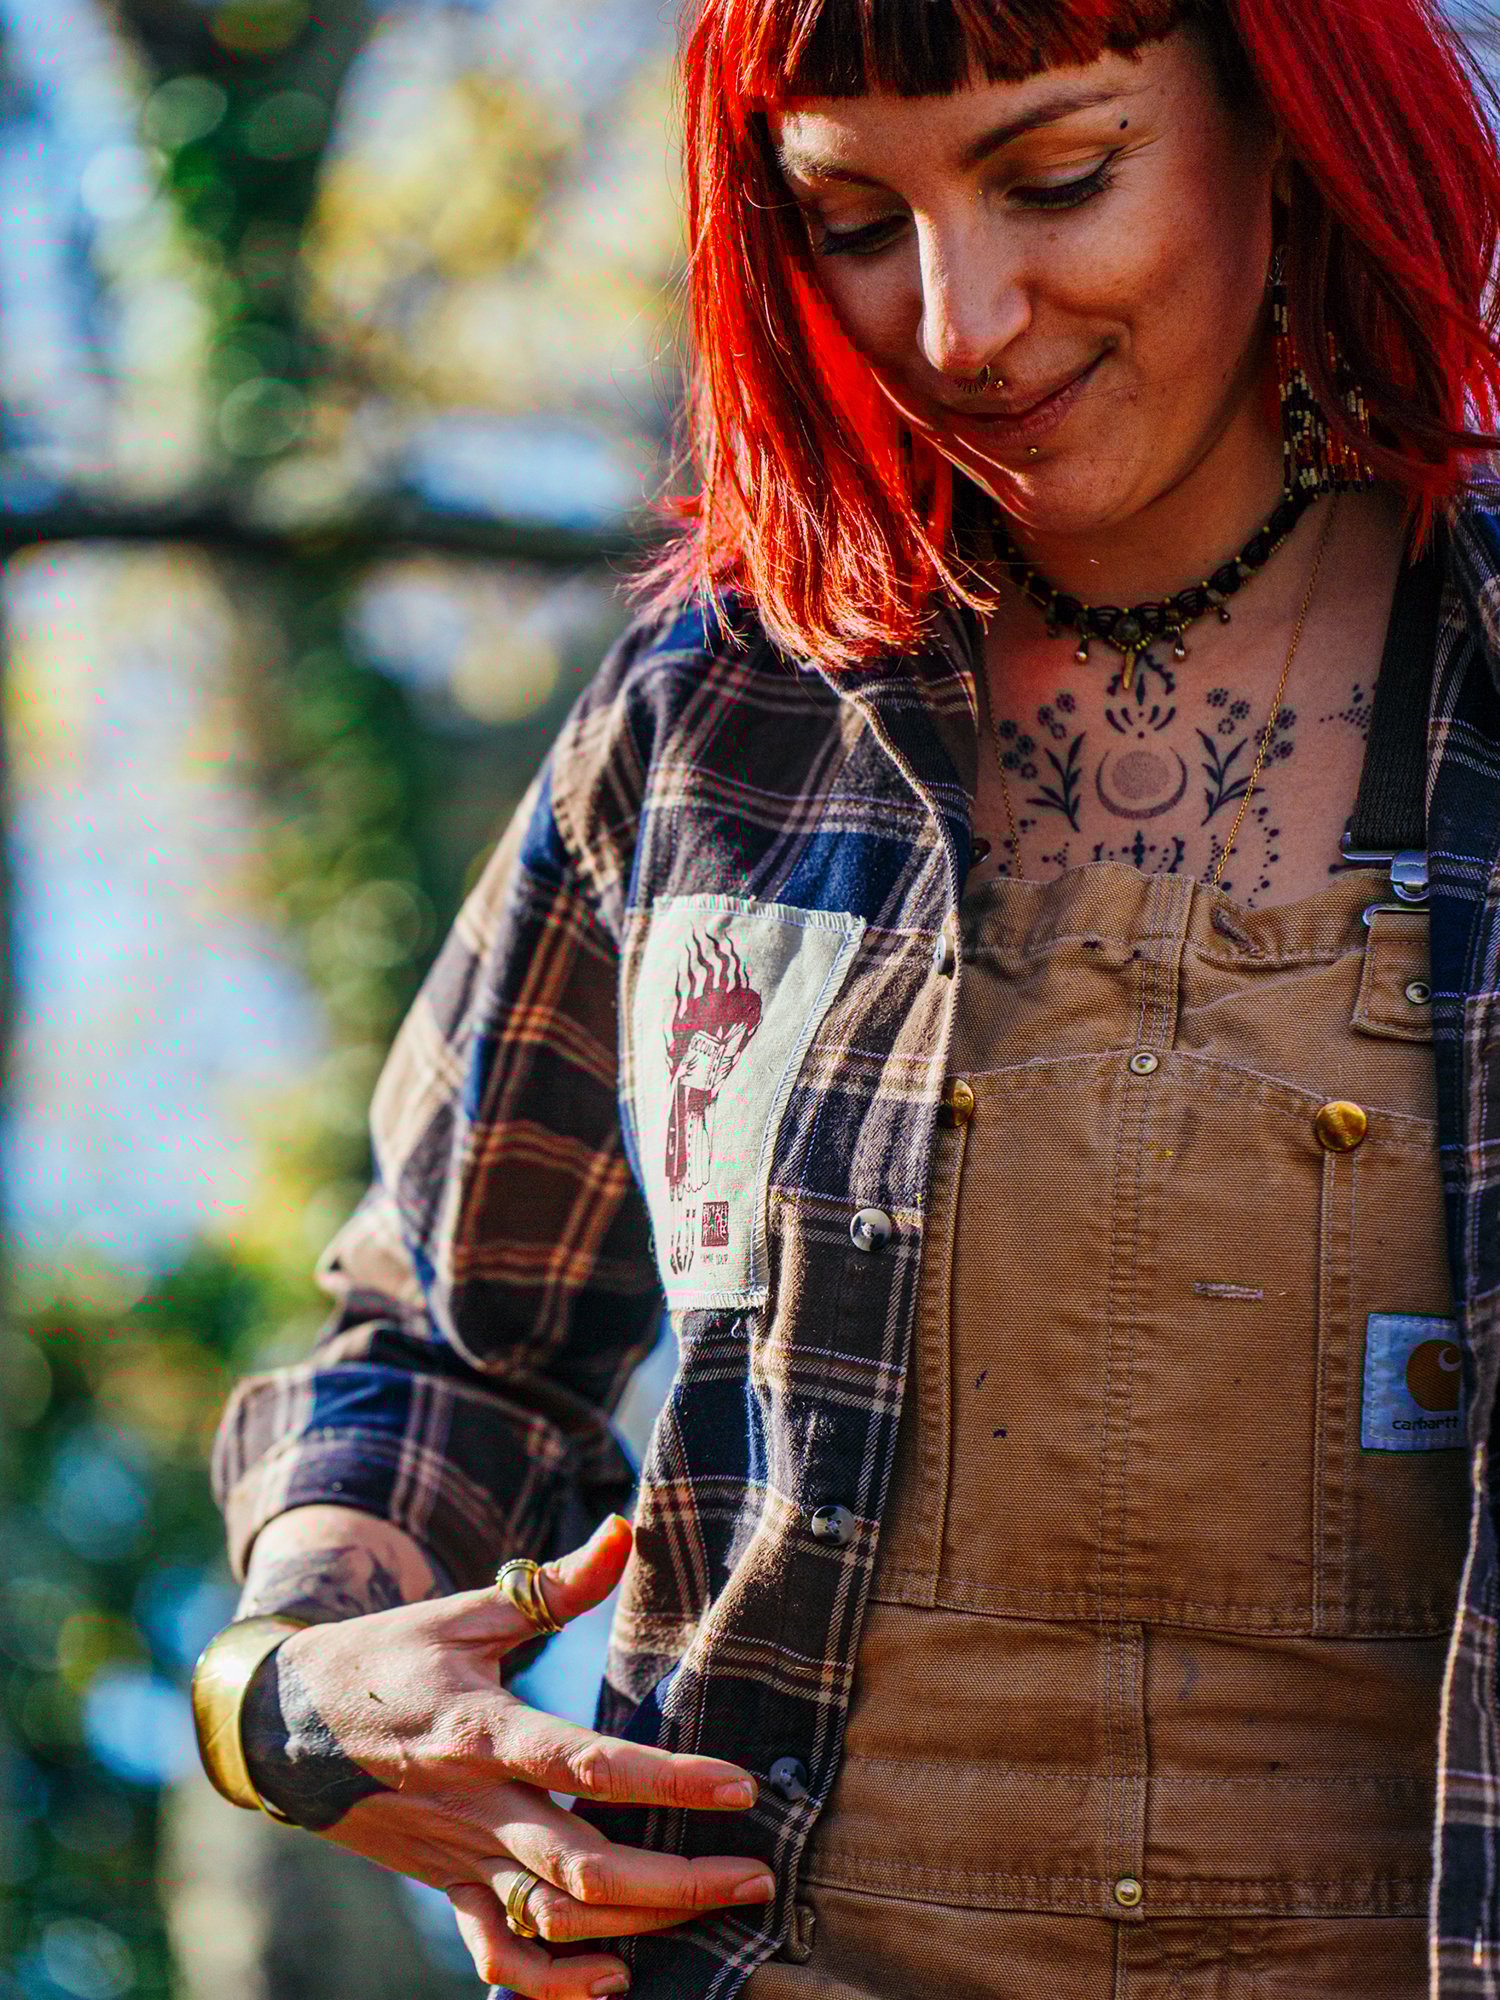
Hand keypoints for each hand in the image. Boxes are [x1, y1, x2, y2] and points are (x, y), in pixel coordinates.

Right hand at [240, 1516, 772, 1998]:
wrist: (287, 1725)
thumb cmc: (390, 1657)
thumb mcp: (466, 1612)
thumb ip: (553, 1585)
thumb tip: (626, 1530)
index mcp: (484, 1730)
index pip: (587, 1765)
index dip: (667, 1783)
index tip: (740, 1787)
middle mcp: (475, 1806)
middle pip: (583, 1867)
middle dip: (678, 1882)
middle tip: (758, 1876)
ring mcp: (460, 1857)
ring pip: (554, 1919)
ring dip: (639, 1928)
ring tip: (720, 1912)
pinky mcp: (447, 1888)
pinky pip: (498, 1957)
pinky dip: (553, 1985)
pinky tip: (615, 1983)